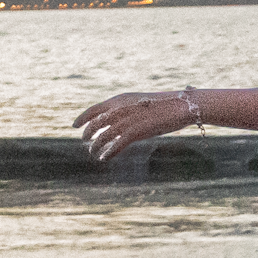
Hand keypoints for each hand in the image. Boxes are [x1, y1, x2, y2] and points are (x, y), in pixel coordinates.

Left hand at [73, 91, 195, 161]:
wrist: (182, 106)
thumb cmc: (166, 105)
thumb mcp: (141, 104)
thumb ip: (127, 111)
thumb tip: (120, 122)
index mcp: (120, 99)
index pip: (94, 109)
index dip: (82, 118)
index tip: (75, 125)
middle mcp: (120, 109)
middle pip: (95, 123)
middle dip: (87, 134)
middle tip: (85, 141)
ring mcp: (126, 120)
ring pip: (103, 136)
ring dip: (96, 146)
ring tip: (93, 152)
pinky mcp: (135, 132)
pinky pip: (116, 145)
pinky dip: (108, 152)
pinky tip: (104, 158)